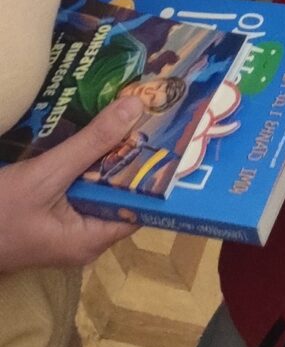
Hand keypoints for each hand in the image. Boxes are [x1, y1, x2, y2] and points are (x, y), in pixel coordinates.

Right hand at [0, 96, 143, 273]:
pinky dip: (85, 157)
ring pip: (99, 182)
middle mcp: (85, 236)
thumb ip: (91, 143)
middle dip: (134, 150)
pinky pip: (78, 182)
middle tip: (154, 107)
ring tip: (131, 108)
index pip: (142, 204)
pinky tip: (93, 126)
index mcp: (91, 239)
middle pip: (122, 189)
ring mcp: (66, 225)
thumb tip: (136, 107)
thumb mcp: (46, 176)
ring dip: (108, 150)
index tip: (176, 130)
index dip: (158, 168)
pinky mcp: (50, 212)